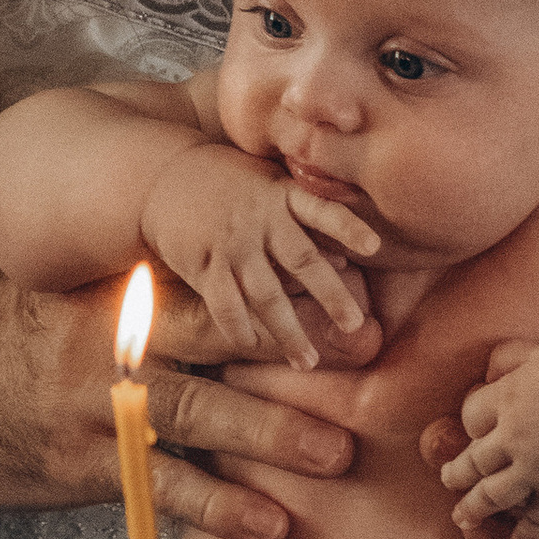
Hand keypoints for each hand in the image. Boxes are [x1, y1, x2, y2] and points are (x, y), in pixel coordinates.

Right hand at [0, 264, 354, 538]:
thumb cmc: (11, 334)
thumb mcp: (77, 291)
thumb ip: (152, 287)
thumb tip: (241, 273)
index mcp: (123, 290)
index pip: (214, 279)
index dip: (282, 283)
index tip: (349, 286)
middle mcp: (118, 341)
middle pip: (221, 340)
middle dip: (296, 353)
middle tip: (368, 362)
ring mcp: (102, 404)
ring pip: (201, 415)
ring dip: (271, 435)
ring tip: (336, 454)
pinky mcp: (88, 463)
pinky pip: (163, 486)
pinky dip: (219, 505)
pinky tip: (271, 522)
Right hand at [139, 145, 376, 366]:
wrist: (164, 177)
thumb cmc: (232, 183)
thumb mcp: (271, 183)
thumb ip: (306, 217)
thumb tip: (348, 258)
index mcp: (282, 195)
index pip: (322, 210)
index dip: (348, 227)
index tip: (374, 247)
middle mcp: (260, 219)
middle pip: (302, 260)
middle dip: (331, 294)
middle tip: (356, 325)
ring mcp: (232, 243)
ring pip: (266, 293)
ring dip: (289, 331)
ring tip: (309, 362)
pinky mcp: (203, 264)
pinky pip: (225, 304)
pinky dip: (240, 328)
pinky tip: (253, 347)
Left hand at [435, 336, 538, 532]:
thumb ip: (512, 360)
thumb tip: (486, 370)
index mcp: (509, 398)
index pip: (471, 415)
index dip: (469, 425)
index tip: (472, 432)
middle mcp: (515, 436)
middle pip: (473, 459)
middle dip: (456, 472)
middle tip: (447, 480)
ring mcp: (535, 469)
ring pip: (492, 494)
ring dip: (473, 507)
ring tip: (461, 517)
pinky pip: (534, 520)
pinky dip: (523, 537)